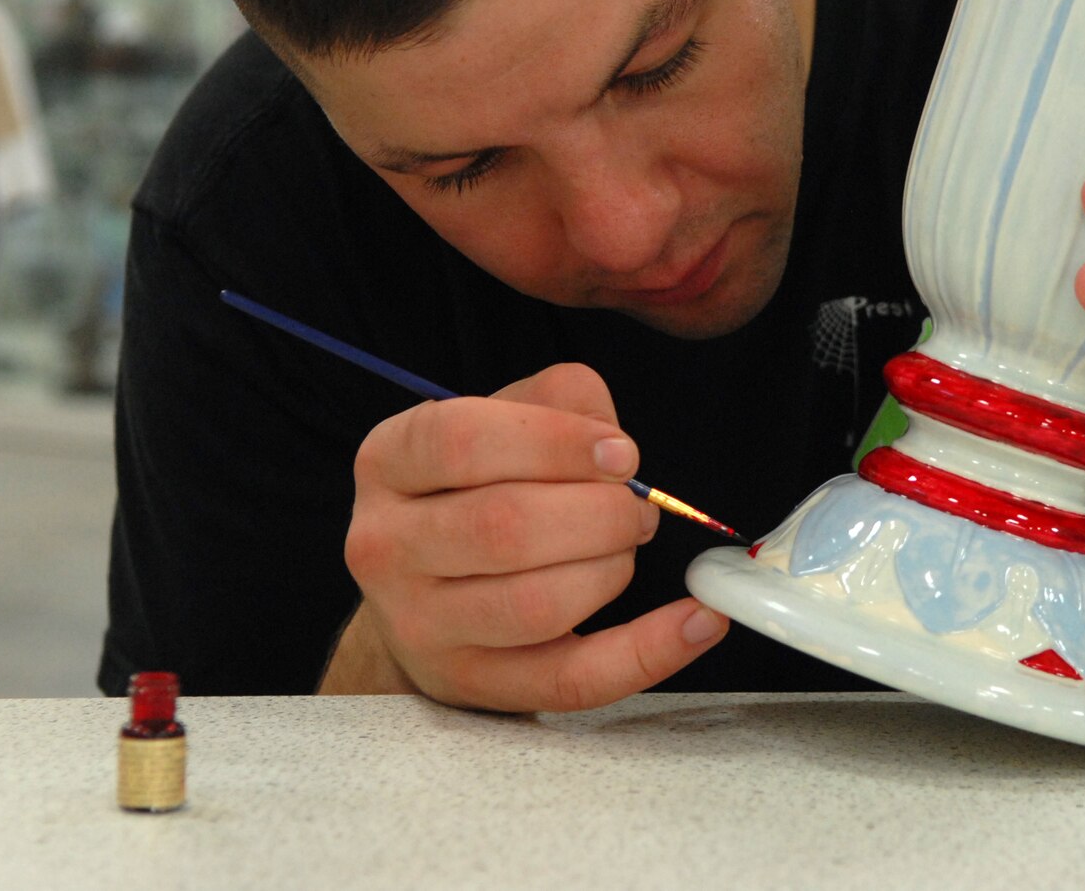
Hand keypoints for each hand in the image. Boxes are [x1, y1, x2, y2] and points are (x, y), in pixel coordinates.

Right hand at [340, 362, 728, 709]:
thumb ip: (559, 401)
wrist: (421, 590)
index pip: (459, 440)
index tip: (621, 454)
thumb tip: (611, 442)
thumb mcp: (500, 419)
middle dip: (600, 513)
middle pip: (505, 527)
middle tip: (636, 508)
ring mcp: (420, 625)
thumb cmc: (472, 489)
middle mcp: (387, 545)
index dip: (554, 441)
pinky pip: (572, 679)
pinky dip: (649, 652)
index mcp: (390, 462)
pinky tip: (698, 621)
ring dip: (612, 570)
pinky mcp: (471, 683)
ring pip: (537, 606)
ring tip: (627, 548)